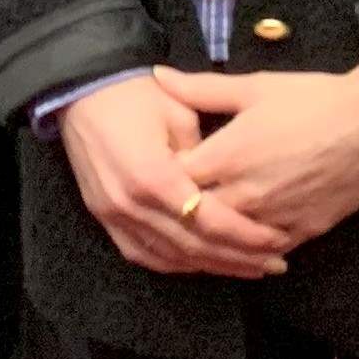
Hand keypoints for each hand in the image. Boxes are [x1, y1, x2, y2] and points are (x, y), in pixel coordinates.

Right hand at [58, 77, 293, 279]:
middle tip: (274, 264)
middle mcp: (132, 204)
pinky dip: (175, 263)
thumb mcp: (180, 112)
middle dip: (238, 259)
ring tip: (248, 268)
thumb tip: (229, 186)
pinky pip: (142, 253)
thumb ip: (206, 156)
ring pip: (170, 257)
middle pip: (193, 247)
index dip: (246, 236)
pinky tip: (202, 264)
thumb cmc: (135, 93)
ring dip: (211, 266)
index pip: (210, 220)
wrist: (80, 90)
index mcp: (155, 176)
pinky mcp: (103, 217)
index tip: (277, 242)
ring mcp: (114, 215)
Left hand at [161, 65, 358, 246]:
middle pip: (197, 217)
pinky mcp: (303, 232)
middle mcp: (247, 193)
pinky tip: (242, 245)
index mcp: (229, 155)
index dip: (163, 177)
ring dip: (214, 236)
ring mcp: (275, 218)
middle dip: (183, 212)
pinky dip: (251, 249)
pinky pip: (266, 250)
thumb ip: (201, 88)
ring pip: (229, 241)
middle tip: (174, 205)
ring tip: (201, 229)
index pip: (175, 179)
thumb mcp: (255, 86)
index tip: (159, 170)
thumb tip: (158, 76)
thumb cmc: (314, 99)